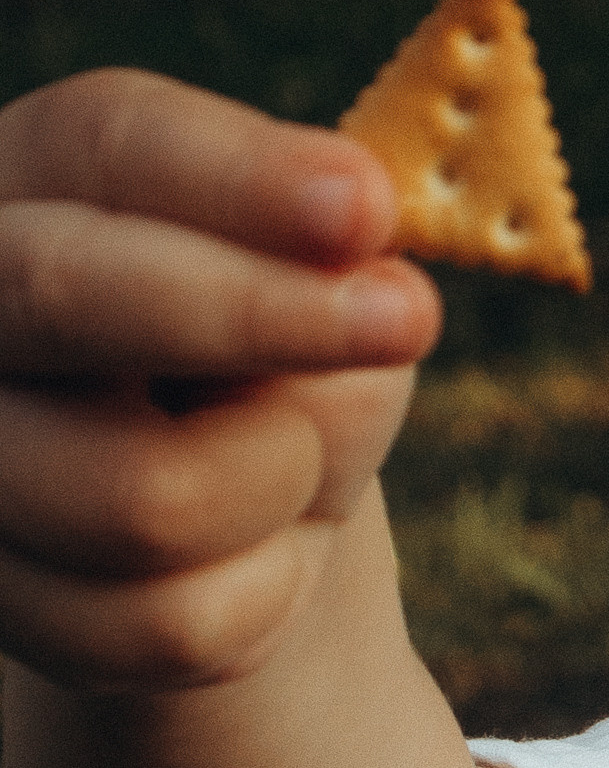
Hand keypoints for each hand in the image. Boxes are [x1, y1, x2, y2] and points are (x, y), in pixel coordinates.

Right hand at [0, 69, 441, 693]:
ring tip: (284, 463)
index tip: (364, 207)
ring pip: (143, 495)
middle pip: (63, 291)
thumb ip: (338, 271)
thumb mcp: (327, 288)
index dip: (238, 177)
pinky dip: (263, 598)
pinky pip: (170, 625)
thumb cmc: (279, 357)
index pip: (108, 142)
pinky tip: (245, 556)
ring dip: (281, 483)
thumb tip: (381, 290)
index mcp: (30, 177)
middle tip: (409, 320)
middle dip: (254, 312)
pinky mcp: (2, 606)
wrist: (222, 512)